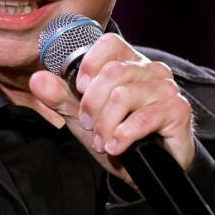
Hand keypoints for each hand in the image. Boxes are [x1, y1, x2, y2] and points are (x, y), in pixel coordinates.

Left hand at [29, 33, 195, 187]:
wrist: (147, 171)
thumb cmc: (118, 137)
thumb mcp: (82, 117)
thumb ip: (60, 97)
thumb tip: (37, 78)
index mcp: (130, 64)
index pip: (109, 43)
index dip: (89, 65)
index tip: (80, 91)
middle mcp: (152, 71)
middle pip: (112, 73)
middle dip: (92, 105)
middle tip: (90, 126)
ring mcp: (167, 89)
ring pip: (123, 96)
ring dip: (106, 125)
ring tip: (104, 141)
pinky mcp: (178, 110)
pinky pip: (143, 118)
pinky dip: (123, 136)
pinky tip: (117, 147)